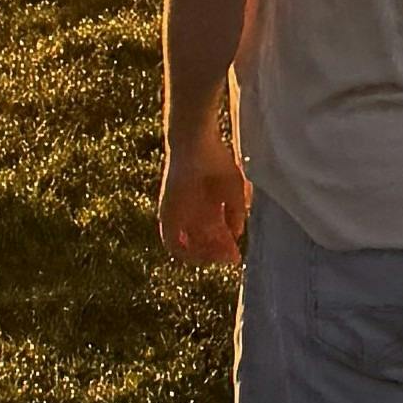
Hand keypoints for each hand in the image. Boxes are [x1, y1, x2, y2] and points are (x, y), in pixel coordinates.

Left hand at [158, 119, 250, 263]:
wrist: (196, 144)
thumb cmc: (217, 161)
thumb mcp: (234, 191)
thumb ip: (236, 214)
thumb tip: (236, 235)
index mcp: (206, 206)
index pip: (213, 236)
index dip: (225, 248)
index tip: (236, 255)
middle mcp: (191, 213)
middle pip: (201, 243)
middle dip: (216, 254)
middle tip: (230, 258)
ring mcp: (178, 214)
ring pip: (186, 246)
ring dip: (202, 256)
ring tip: (217, 258)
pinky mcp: (166, 213)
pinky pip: (171, 241)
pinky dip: (184, 253)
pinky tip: (201, 257)